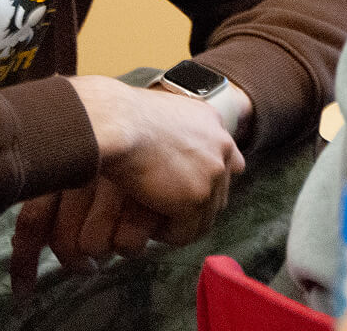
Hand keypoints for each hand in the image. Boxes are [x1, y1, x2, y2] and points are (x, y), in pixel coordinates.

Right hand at [10, 76, 244, 299]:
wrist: (117, 124)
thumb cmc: (124, 117)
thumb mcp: (160, 112)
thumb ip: (178, 131)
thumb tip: (176, 153)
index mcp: (212, 122)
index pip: (229, 160)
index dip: (208, 179)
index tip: (188, 188)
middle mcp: (220, 146)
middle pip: (219, 192)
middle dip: (194, 205)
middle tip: (166, 208)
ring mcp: (212, 173)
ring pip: (204, 217)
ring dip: (180, 222)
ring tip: (153, 217)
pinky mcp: (196, 198)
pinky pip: (184, 232)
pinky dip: (166, 234)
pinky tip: (147, 224)